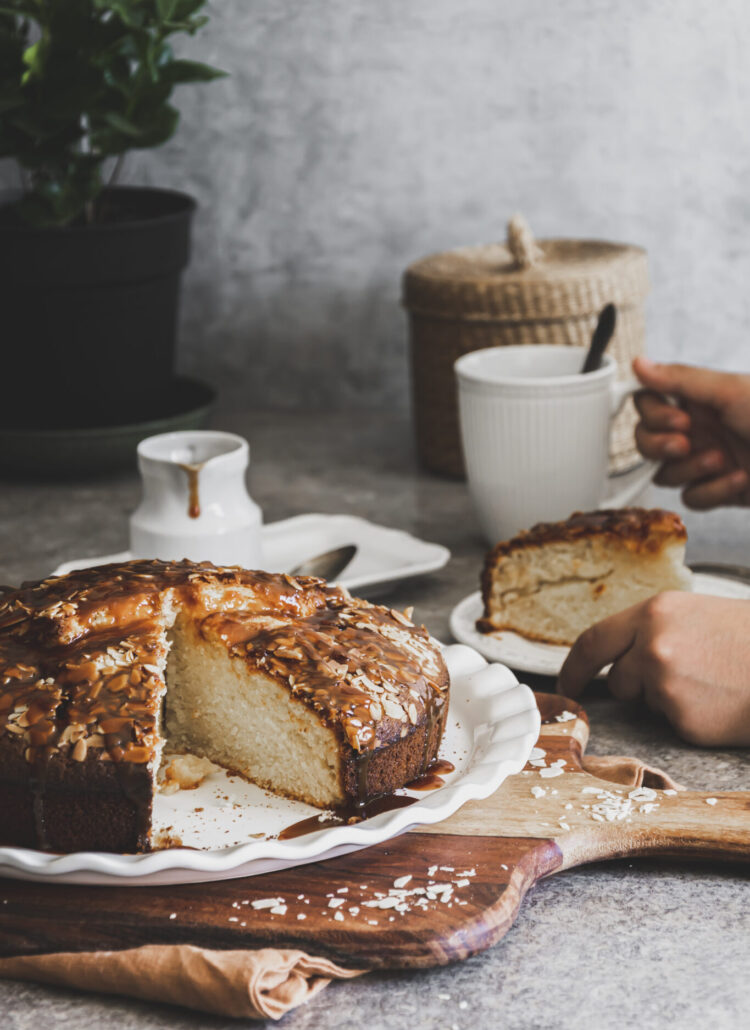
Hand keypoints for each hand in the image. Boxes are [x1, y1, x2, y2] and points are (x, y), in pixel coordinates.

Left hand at [557, 592, 749, 745]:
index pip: (593, 641)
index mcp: (655, 612)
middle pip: (619, 679)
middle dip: (639, 685)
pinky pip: (673, 724)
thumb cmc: (749, 639)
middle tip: (681, 679)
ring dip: (667, 700)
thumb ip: (653, 629)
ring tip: (711, 683)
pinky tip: (720, 702)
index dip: (575, 667)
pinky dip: (692, 719)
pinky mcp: (685, 719)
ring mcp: (666, 684)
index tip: (568, 684)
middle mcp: (653, 645)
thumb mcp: (696, 614)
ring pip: (646, 703)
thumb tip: (618, 656)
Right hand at [633, 356, 749, 508]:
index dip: (653, 415)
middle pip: (647, 441)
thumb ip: (679, 379)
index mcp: (700, 399)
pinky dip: (714, 491)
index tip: (678, 418)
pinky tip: (739, 478)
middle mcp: (699, 429)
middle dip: (660, 445)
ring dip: (691, 469)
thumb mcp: (730, 391)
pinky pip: (692, 498)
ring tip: (722, 459)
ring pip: (666, 474)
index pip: (649, 404)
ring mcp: (706, 461)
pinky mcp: (719, 491)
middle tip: (685, 443)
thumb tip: (638, 362)